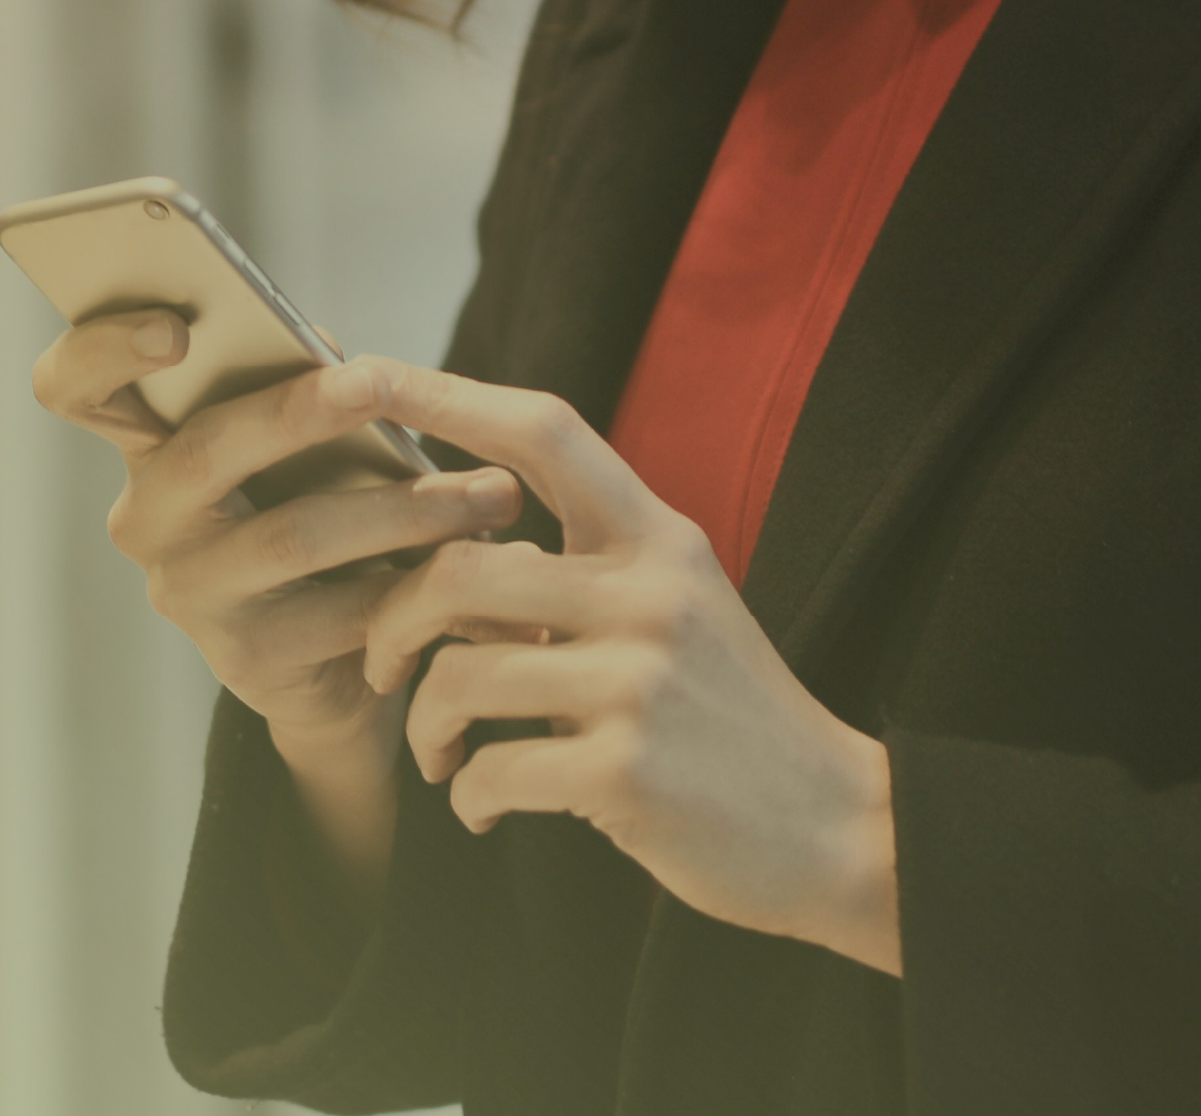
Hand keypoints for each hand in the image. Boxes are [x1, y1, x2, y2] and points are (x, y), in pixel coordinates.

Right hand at [34, 317, 525, 881]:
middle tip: (377, 381)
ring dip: (404, 508)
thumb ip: (297, 384)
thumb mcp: (302, 447)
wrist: (335, 666)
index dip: (104, 348)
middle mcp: (146, 519)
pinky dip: (419, 583)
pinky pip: (344, 610)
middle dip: (296, 410)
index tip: (176, 326)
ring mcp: (188, 594)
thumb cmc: (316, 516)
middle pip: (204, 451)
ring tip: (490, 495)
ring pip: (293, 534)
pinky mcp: (247, 660)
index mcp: (146, 444)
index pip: (75, 386)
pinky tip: (476, 566)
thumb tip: (319, 340)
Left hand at [357, 368, 902, 973]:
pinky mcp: (627, 773)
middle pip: (459, 569)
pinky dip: (468, 796)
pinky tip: (483, 805)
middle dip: (392, 624)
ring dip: (425, 724)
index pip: (544, 432)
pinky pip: (490, 770)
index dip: (447, 395)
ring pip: (458, 674)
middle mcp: (650, 595)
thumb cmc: (729, 718)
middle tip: (384, 669)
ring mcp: (640, 683)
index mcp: (659, 541)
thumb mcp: (674, 613)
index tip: (363, 374)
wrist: (838, 826)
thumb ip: (579, 575)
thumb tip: (446, 553)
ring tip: (443, 754)